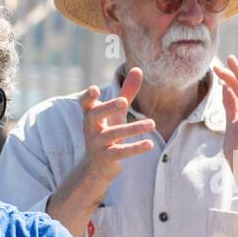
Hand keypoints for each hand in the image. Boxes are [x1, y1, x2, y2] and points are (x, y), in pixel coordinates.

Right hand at [80, 67, 155, 186]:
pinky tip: (149, 144)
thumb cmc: (107, 133)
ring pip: (113, 134)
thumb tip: (138, 69)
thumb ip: (126, 92)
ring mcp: (97, 144)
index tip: (95, 89)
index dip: (88, 97)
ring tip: (152, 123)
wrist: (95, 167)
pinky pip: (121, 152)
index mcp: (91, 115)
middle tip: (124, 102)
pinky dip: (135, 148)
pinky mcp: (106, 158)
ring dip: (133, 129)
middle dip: (108, 108)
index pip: (85, 104)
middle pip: (95, 116)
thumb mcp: (116, 113)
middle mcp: (90, 128)